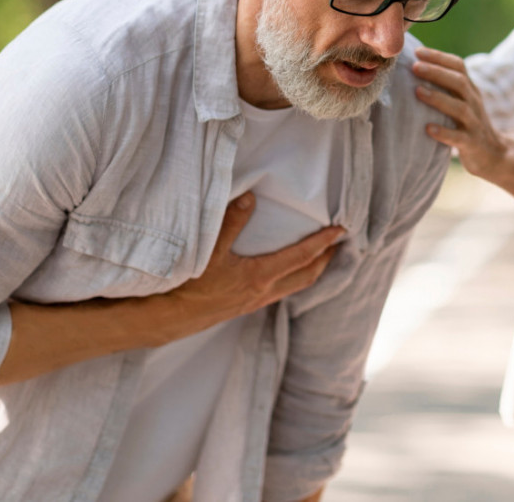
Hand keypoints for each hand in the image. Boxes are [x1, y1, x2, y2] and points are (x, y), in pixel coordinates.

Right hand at [169, 192, 345, 324]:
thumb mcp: (209, 249)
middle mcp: (264, 291)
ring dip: (312, 270)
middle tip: (340, 243)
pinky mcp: (246, 306)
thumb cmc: (190, 285)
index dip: (323, 242)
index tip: (341, 230)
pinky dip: (293, 278)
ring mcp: (256, 301)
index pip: (302, 256)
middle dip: (326, 258)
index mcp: (260, 275)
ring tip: (321, 256)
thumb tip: (252, 197)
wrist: (172, 317)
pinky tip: (287, 271)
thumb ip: (231, 221)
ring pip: (295, 286)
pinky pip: (280, 291)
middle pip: (307, 275)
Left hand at [412, 47, 508, 181]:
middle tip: (415, 66)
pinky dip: (444, 132)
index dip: (439, 57)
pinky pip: (459, 137)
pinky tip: (428, 128)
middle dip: (437, 72)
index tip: (417, 51)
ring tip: (417, 91)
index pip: (458, 67)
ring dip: (438, 98)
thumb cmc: (468, 125)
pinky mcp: (472, 144)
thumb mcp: (461, 102)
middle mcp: (474, 103)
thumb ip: (444, 87)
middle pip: (459, 82)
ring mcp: (474, 123)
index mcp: (470, 90)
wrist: (494, 154)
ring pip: (459, 107)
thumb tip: (413, 68)